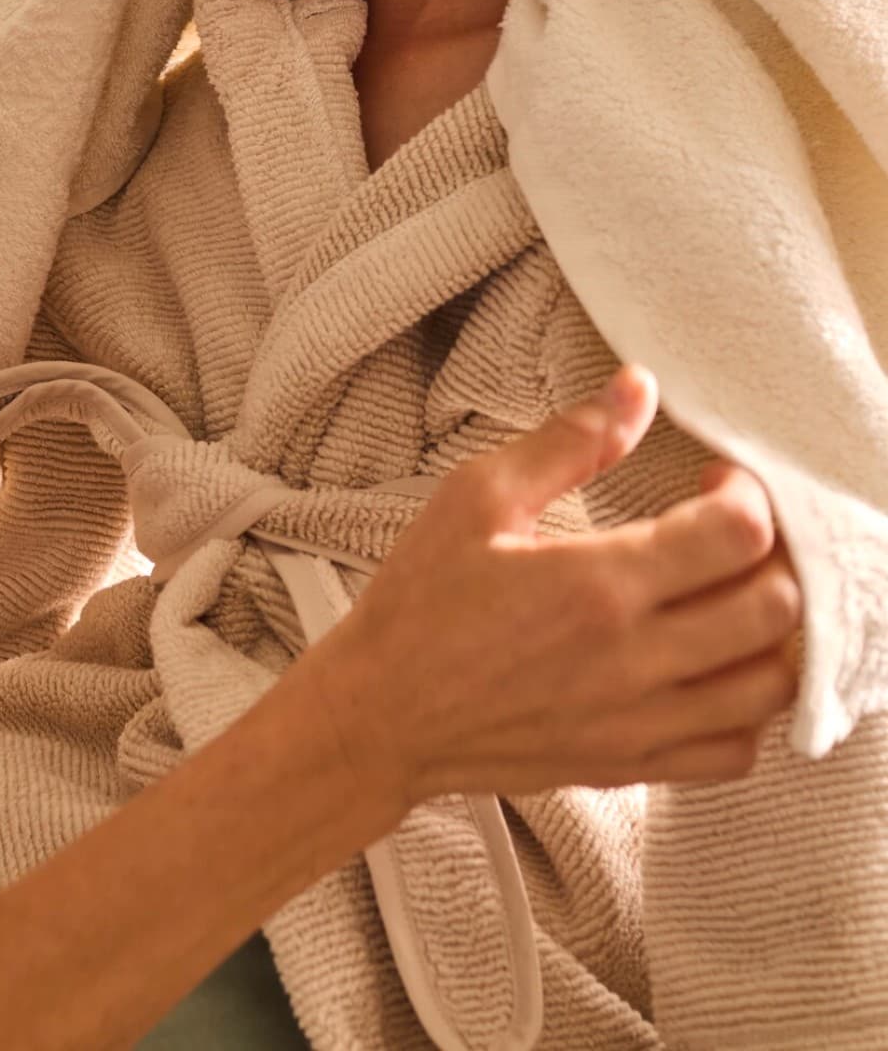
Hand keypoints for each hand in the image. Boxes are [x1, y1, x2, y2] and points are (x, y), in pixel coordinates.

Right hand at [303, 366, 801, 812]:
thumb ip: (566, 442)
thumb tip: (637, 391)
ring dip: (771, 633)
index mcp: (595, 583)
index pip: (736, 536)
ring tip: (730, 597)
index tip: (713, 481)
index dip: (746, 494)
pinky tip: (710, 669)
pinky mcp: (632, 764)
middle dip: (772, 556)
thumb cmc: (419, 602)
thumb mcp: (475, 497)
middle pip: (774, 609)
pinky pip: (736, 750)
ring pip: (770, 686)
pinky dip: (747, 710)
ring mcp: (638, 721)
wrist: (381, 711)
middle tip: (730, 533)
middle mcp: (632, 659)